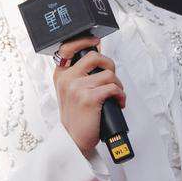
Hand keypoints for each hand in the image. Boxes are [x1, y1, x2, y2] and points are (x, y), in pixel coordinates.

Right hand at [52, 35, 125, 156]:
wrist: (74, 140)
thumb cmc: (75, 116)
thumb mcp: (70, 92)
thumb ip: (79, 75)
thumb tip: (96, 53)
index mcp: (61, 75)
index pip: (68, 48)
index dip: (84, 40)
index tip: (95, 40)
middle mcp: (67, 79)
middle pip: (94, 57)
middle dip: (109, 65)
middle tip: (111, 77)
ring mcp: (77, 88)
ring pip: (108, 74)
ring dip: (118, 85)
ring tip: (115, 95)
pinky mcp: (89, 98)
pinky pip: (113, 88)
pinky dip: (121, 95)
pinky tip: (118, 102)